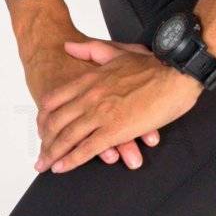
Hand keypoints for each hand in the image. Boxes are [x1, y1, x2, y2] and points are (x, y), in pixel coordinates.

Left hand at [34, 37, 200, 173]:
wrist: (176, 74)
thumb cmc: (153, 64)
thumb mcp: (117, 51)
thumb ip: (91, 50)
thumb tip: (68, 46)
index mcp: (90, 79)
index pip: (55, 99)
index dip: (44, 116)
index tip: (41, 128)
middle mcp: (90, 97)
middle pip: (56, 121)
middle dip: (44, 140)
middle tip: (39, 154)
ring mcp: (101, 114)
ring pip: (67, 137)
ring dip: (53, 153)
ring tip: (44, 165)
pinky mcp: (115, 130)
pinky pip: (87, 148)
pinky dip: (71, 160)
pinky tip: (62, 168)